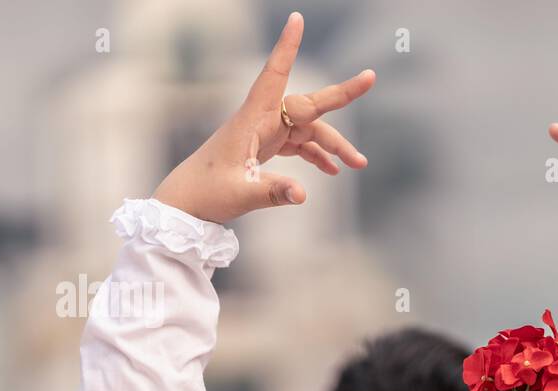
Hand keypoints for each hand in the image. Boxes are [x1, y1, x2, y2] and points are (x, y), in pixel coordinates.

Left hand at [153, 12, 372, 222]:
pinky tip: (333, 170)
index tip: (297, 19)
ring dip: (334, 145)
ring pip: (308, 130)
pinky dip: (317, 155)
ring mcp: (265, 134)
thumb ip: (273, 192)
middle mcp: (261, 121)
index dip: (286, 48)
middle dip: (340, 94)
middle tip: (371, 77)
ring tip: (359, 163)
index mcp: (251, 121)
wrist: (187, 204)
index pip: (273, 76)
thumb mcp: (240, 195)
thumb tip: (303, 195)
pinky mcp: (266, 148)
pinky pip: (299, 145)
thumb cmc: (206, 193)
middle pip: (306, 105)